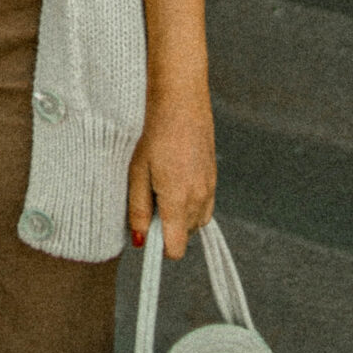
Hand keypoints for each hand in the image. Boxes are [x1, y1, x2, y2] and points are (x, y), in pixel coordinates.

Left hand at [126, 86, 216, 259]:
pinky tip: (176, 180)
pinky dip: (190, 204)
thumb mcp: (137, 173)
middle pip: (186, 236)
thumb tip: (140, 241)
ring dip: (180, 217)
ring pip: (196, 222)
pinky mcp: (214, 179)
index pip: (176, 248)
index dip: (160, 248)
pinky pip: (204, 206)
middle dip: (168, 229)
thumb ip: (138, 210)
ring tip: (163, 188)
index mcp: (178, 200)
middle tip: (151, 200)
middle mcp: (199, 199)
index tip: (147, 232)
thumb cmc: (155, 136)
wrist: (181, 104)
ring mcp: (210, 189)